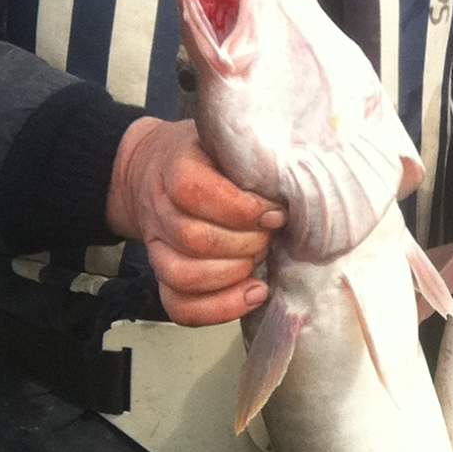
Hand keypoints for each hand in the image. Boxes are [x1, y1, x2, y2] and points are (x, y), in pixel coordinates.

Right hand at [105, 117, 284, 325]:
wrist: (154, 169)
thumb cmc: (206, 158)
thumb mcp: (227, 143)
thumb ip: (254, 157)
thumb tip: (297, 178)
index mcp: (175, 169)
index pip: (195, 192)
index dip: (241, 208)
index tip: (275, 212)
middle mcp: (160, 209)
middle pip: (194, 238)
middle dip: (245, 243)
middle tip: (270, 235)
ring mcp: (158, 246)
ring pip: (184, 274)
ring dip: (233, 274)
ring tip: (260, 259)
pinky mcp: (163, 276)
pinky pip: (179, 306)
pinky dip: (219, 308)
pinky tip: (252, 294)